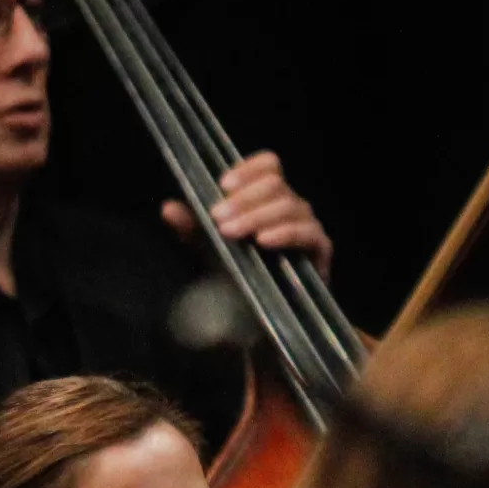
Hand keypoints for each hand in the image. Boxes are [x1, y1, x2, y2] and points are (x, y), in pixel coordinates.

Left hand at [161, 150, 333, 274]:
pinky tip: (264, 240)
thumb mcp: (209, 250)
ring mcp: (307, 226)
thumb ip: (192, 228)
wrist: (258, 322)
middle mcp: (290, 206)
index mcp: (267, 199)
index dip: (248, 169)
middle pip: (276, 183)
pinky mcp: (320, 250)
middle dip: (245, 199)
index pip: (268, 166)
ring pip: (289, 205)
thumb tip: (168, 208)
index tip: (223, 185)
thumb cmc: (238, 277)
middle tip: (218, 217)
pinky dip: (285, 233)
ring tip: (232, 232)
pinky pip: (306, 233)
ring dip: (258, 216)